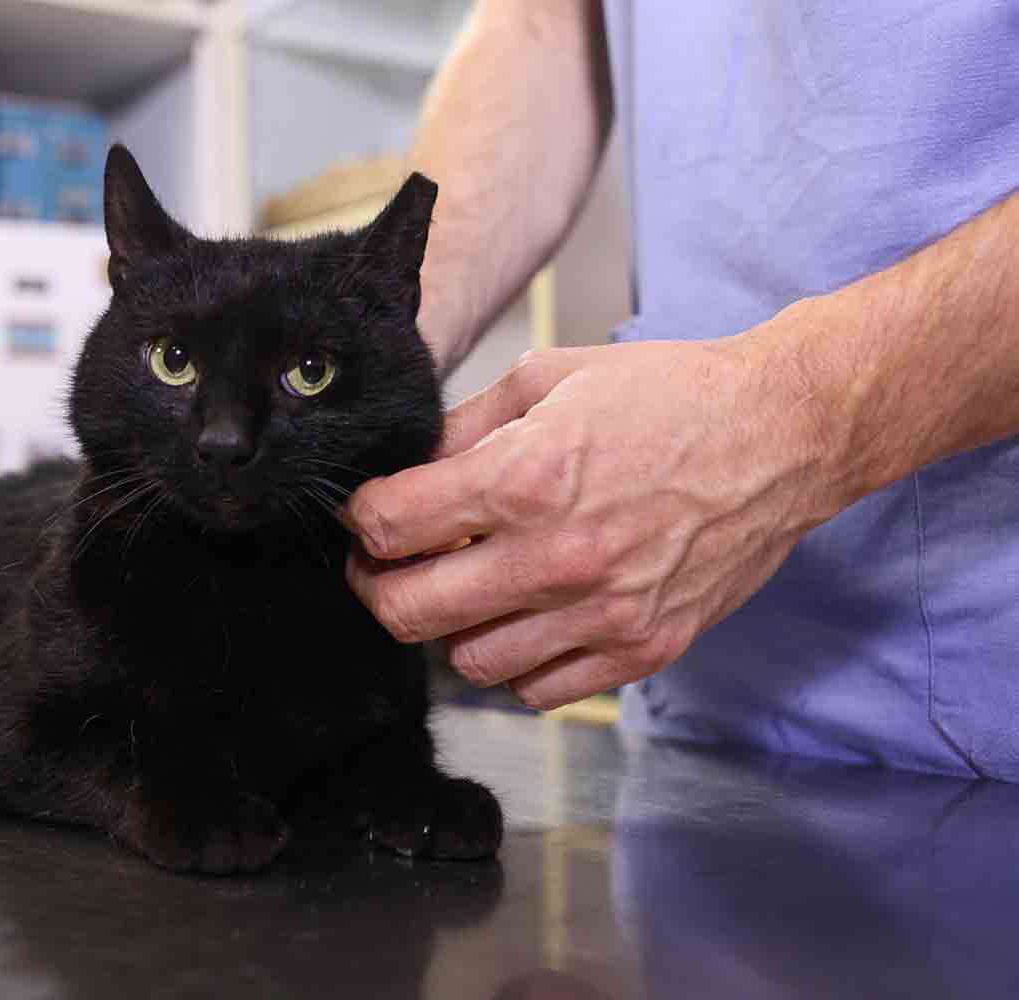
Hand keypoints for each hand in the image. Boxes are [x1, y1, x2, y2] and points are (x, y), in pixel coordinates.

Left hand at [344, 332, 837, 708]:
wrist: (783, 433)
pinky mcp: (643, 647)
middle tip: (384, 567)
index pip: (391, 526)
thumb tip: (407, 465)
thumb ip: (465, 427)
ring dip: (451, 628)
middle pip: (410, 611)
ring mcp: (602, 612)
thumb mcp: (550, 377)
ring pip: (469, 661)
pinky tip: (524, 621)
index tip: (366, 516)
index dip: (361, 520)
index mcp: (525, 478)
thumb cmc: (670, 395)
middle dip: (377, 587)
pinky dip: (516, 664)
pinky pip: (539, 689)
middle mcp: (557, 556)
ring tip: (465, 590)